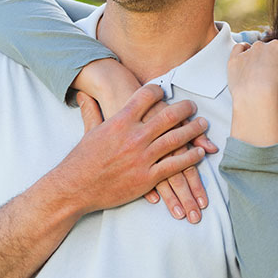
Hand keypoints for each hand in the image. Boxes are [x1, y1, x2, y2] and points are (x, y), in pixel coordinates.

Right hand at [63, 84, 207, 214]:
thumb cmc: (81, 160)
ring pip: (176, 139)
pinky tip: (199, 152)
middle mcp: (135, 136)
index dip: (158, 90)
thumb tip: (84, 95)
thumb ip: (91, 111)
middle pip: (168, 115)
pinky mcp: (147, 177)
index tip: (165, 91)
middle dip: (184, 109)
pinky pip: (174, 165)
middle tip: (193, 106)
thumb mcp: (88, 131)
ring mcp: (142, 157)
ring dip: (193, 131)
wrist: (74, 187)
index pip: (146, 96)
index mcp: (121, 121)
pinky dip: (190, 157)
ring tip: (203, 126)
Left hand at [227, 41, 277, 146]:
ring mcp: (246, 52)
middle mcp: (261, 45)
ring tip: (258, 71)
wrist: (254, 95)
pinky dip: (241, 51)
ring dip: (256, 57)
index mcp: (277, 46)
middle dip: (271, 60)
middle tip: (271, 75)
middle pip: (268, 50)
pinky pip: (238, 49)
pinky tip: (244, 58)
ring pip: (253, 50)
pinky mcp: (234, 60)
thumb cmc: (277, 86)